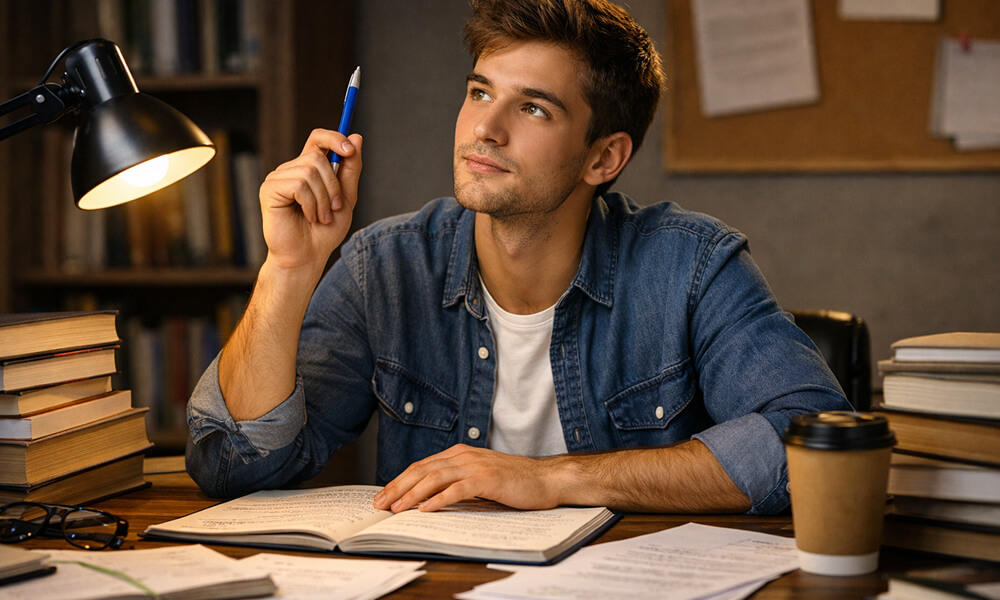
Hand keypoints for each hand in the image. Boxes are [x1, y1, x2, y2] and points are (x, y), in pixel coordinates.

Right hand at [258, 128, 362, 271]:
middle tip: (333, 208)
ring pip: (309, 171)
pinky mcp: (269, 189)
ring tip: (320, 217)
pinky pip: (298, 185)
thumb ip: (351, 168)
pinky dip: (310, 204)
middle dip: (333, 185)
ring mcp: (278, 178)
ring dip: (323, 199)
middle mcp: (291, 169)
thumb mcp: (345, 197)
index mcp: (308, 169)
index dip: (334, 137)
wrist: (307, 257)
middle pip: (318, 156)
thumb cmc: (325, 231)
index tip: (350, 150)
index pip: (318, 138)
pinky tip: (307, 217)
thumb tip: (356, 137)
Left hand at [372, 444, 564, 512]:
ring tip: (397, 508)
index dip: (399, 481)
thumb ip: (456, 482)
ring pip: (435, 478)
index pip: (422, 466)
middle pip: (422, 470)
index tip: (383, 496)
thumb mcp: (479, 478)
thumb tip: (427, 499)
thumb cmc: (513, 482)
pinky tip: (426, 509)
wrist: (545, 480)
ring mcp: (476, 466)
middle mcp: (464, 455)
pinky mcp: (487, 479)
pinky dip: (439, 499)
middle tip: (380, 504)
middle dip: (397, 487)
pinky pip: (457, 489)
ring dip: (412, 494)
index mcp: (460, 454)